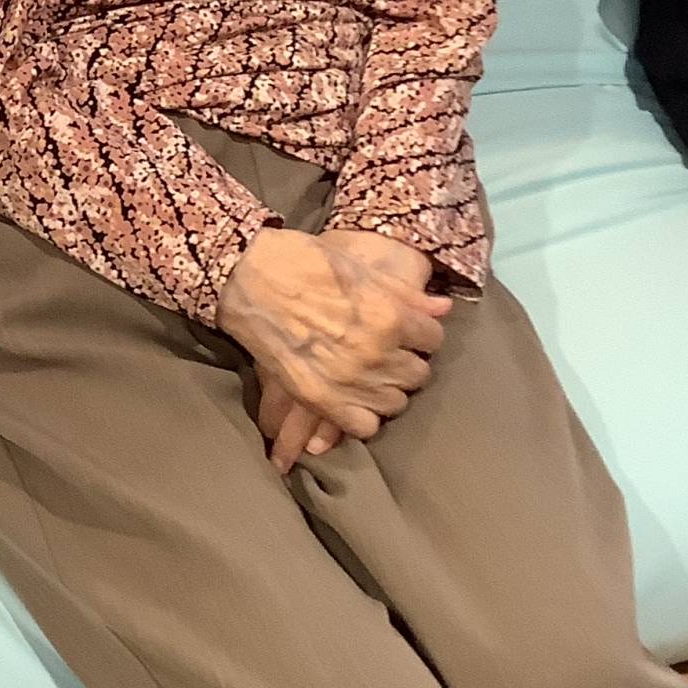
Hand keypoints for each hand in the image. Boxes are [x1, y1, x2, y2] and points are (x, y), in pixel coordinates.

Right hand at [252, 235, 436, 470]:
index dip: (419, 331)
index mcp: (388, 316)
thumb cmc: (301, 262)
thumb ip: (405, 294)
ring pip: (395, 403)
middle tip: (387, 348)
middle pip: (417, 374)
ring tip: (370, 372)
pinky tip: (354, 398)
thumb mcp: (357, 267)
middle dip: (406, 359)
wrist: (245, 277)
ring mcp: (347, 380)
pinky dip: (363, 415)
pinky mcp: (319, 399)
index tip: (406, 328)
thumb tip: (443, 309)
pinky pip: (363, 426)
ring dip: (387, 388)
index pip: (432, 339)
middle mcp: (374, 353)